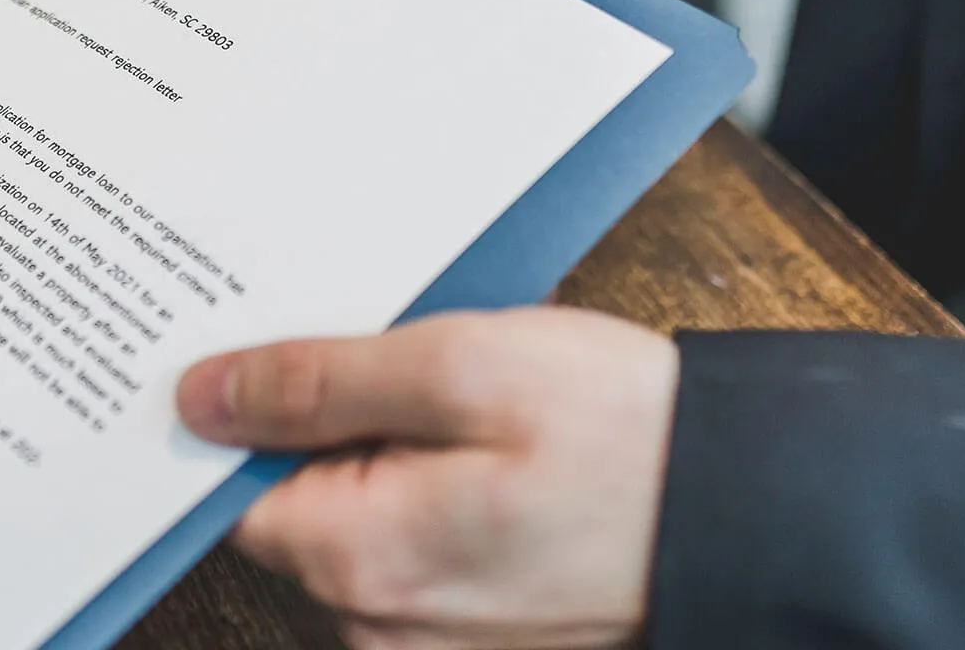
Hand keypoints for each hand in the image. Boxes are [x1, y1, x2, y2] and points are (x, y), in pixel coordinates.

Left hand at [176, 308, 679, 649]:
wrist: (762, 511)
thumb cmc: (627, 436)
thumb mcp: (464, 364)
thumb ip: (321, 383)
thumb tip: (202, 399)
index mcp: (358, 561)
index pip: (232, 487)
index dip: (250, 407)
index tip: (283, 345)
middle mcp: (379, 627)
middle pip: (298, 502)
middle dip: (339, 422)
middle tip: (419, 360)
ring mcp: (434, 641)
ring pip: (365, 520)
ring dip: (399, 452)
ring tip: (482, 404)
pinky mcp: (482, 630)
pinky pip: (424, 547)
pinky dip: (445, 489)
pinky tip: (505, 448)